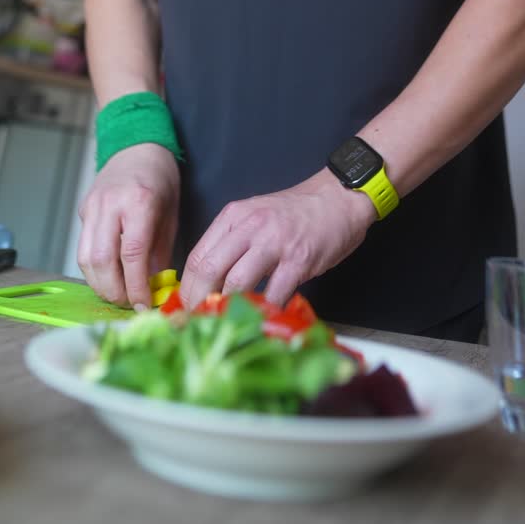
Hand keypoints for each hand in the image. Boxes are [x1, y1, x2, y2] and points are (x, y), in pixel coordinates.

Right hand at [77, 143, 179, 307]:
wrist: (137, 147)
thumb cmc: (160, 179)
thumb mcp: (171, 214)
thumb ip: (161, 252)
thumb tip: (154, 288)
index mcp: (138, 202)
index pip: (132, 254)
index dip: (136, 286)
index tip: (144, 304)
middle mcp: (110, 204)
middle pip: (102, 260)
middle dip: (114, 290)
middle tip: (129, 304)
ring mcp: (92, 206)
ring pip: (86, 258)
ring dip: (100, 284)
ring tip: (118, 294)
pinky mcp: (83, 210)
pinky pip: (83, 247)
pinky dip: (94, 269)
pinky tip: (108, 276)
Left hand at [179, 169, 375, 309]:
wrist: (338, 197)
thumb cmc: (296, 212)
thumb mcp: (255, 216)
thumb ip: (233, 243)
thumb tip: (208, 284)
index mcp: (233, 216)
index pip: (197, 257)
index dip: (187, 290)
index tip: (186, 310)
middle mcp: (249, 226)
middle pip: (209, 271)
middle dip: (199, 304)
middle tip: (200, 324)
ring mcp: (274, 242)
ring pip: (236, 283)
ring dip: (229, 309)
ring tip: (228, 325)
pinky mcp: (298, 259)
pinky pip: (274, 293)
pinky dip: (266, 311)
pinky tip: (264, 319)